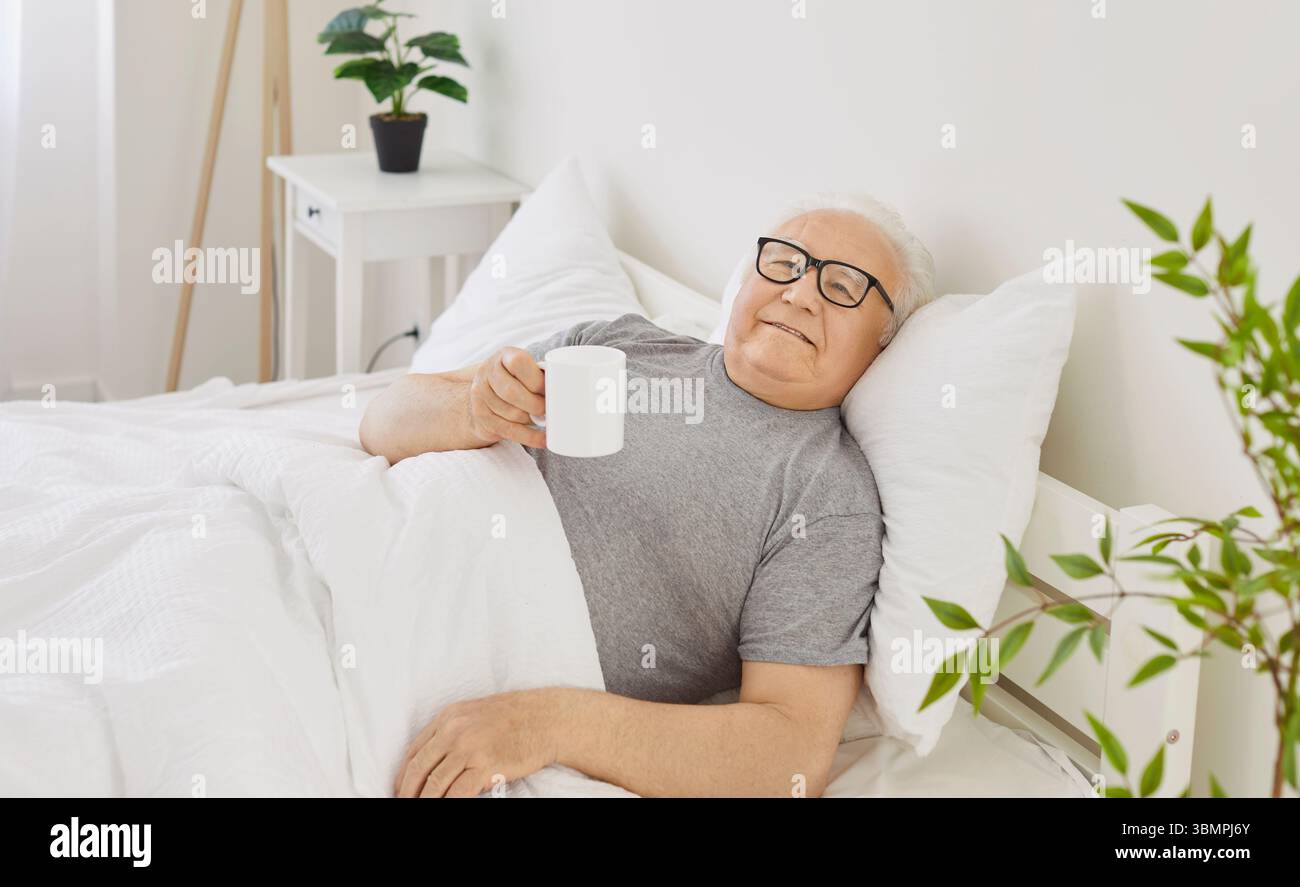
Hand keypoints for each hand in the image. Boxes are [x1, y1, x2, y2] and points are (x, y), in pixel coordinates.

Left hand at [394, 689, 560, 797]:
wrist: (545, 718)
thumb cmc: (513, 718)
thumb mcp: (474, 715)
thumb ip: (451, 732)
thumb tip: (431, 761)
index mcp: (448, 717)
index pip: (414, 751)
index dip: (402, 775)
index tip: (399, 790)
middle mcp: (454, 730)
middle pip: (419, 768)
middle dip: (407, 793)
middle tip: (404, 804)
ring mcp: (470, 748)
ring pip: (434, 783)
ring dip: (424, 801)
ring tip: (421, 809)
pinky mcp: (486, 765)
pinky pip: (458, 792)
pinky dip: (448, 804)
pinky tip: (447, 807)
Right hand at [467, 347, 546, 448]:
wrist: (485, 394)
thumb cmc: (515, 380)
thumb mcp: (524, 370)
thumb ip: (540, 375)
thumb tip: (565, 392)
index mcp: (503, 356)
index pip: (518, 363)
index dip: (536, 380)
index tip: (549, 390)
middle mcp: (487, 373)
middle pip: (512, 392)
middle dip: (535, 405)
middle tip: (547, 409)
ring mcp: (480, 395)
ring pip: (512, 414)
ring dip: (531, 419)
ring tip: (540, 418)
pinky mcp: (481, 416)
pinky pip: (510, 431)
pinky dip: (531, 437)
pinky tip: (544, 439)